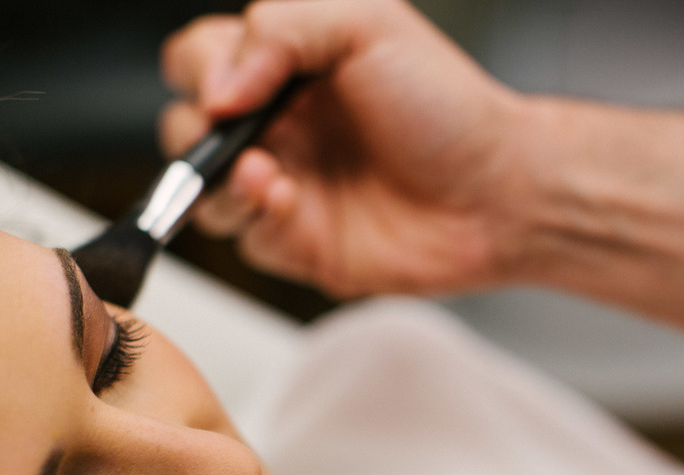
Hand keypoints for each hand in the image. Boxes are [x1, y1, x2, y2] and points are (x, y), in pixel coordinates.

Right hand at [159, 0, 528, 296]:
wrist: (497, 193)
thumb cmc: (447, 108)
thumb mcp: (368, 22)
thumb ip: (280, 27)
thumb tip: (218, 85)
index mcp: (288, 69)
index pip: (198, 60)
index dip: (201, 70)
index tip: (233, 87)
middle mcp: (280, 128)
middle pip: (185, 129)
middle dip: (199, 134)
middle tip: (245, 133)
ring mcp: (286, 187)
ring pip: (202, 191)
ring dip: (219, 182)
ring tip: (267, 174)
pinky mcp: (298, 243)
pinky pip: (243, 239)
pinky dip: (255, 219)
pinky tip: (289, 202)